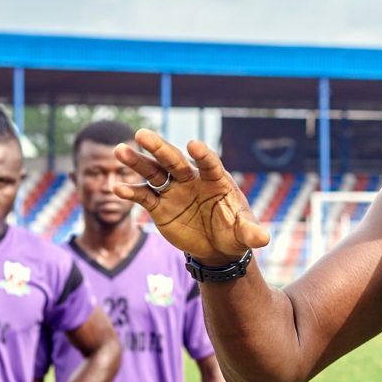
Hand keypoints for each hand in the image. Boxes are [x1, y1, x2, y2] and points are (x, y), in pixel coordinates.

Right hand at [115, 132, 269, 264]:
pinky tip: (117, 188)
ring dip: (137, 162)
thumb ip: (251, 232)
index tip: (193, 145)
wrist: (217, 247)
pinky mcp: (160, 206)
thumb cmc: (235, 233)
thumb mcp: (245, 234)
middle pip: (174, 160)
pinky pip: (144, 196)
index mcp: (216, 180)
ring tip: (119, 150)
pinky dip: (131, 192)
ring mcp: (174, 191)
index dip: (202, 155)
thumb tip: (264, 238)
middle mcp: (192, 180)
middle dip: (159, 148)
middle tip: (142, 134)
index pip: (209, 163)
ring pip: (154, 172)